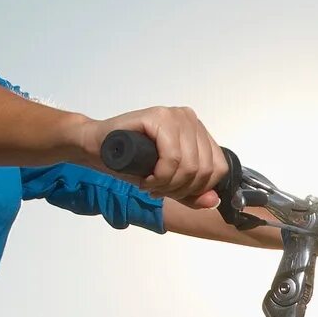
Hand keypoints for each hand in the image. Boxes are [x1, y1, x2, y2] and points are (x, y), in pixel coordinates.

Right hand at [88, 106, 228, 207]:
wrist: (99, 147)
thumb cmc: (132, 163)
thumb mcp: (169, 183)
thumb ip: (193, 193)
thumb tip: (213, 200)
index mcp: (198, 132)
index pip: (219, 169)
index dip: (197, 190)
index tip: (174, 193)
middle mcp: (190, 119)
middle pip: (204, 170)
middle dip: (180, 190)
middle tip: (158, 190)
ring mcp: (175, 116)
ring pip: (189, 166)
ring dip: (167, 185)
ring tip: (150, 184)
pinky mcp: (158, 117)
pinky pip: (171, 158)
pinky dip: (159, 177)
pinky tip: (146, 179)